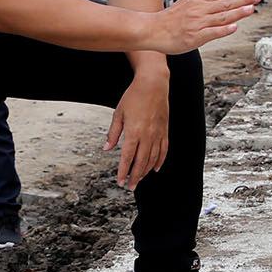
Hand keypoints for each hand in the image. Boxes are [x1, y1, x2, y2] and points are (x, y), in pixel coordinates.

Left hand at [106, 69, 170, 189]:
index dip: (123, 171)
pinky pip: (163, 150)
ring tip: (139, 179)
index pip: (127, 157)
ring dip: (145, 171)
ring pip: (153, 159)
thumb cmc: (133, 96)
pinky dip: (159, 161)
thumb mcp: (118, 113)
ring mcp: (158, 134)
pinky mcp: (165, 131)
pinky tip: (155, 168)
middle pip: (141, 162)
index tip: (119, 181)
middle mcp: (147, 136)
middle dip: (134, 176)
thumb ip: (113, 133)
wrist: (153, 84)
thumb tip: (107, 148)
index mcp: (134, 132)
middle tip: (129, 186)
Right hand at [151, 0, 259, 52]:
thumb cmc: (169, 20)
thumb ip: (204, 4)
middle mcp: (199, 10)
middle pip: (225, 3)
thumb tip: (221, 3)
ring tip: (251, 8)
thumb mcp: (186, 5)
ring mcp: (197, 23)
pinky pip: (211, 33)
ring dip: (238, 12)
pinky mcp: (194, 37)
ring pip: (221, 16)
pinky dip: (223, 30)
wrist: (151, 30)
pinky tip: (234, 27)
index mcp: (198, 1)